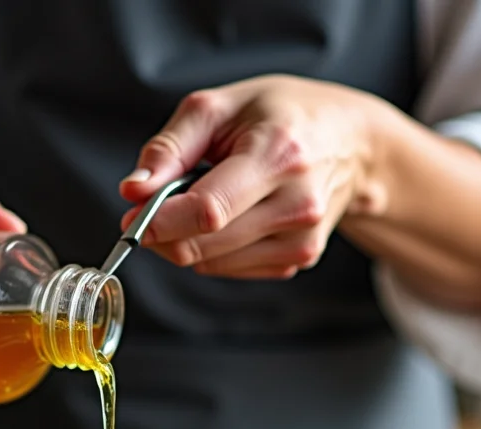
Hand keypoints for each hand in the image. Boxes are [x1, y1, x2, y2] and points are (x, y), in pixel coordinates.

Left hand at [119, 76, 384, 279]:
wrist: (351, 141)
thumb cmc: (282, 115)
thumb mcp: (219, 107)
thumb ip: (169, 148)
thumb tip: (133, 191)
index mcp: (279, 156)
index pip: (208, 211)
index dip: (160, 221)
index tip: (130, 218)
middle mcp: (297, 204)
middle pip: (204, 244)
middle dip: (164, 231)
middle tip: (154, 205)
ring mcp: (302, 239)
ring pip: (211, 264)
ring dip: (188, 239)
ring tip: (208, 197)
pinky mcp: (300, 259)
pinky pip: (229, 269)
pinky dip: (213, 249)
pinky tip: (232, 215)